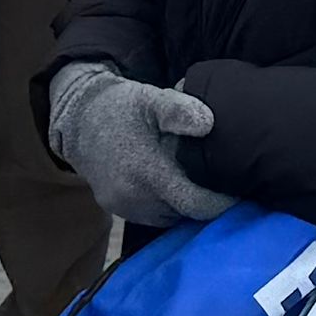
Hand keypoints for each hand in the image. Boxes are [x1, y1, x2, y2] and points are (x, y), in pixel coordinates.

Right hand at [48, 62, 224, 228]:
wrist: (77, 118)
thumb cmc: (120, 107)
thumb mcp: (151, 99)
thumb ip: (179, 109)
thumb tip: (209, 123)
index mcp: (147, 172)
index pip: (198, 205)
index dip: (222, 203)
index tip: (238, 192)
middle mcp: (134, 196)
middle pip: (185, 213)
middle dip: (203, 201)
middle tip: (217, 182)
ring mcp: (123, 206)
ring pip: (169, 216)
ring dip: (182, 203)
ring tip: (190, 179)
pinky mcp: (115, 208)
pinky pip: (151, 214)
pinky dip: (164, 203)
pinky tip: (166, 183)